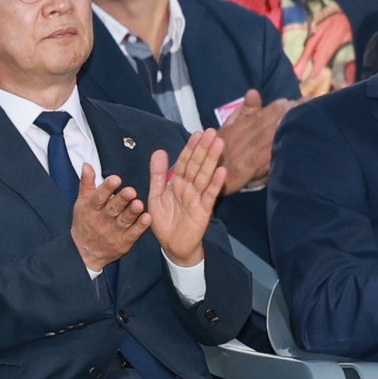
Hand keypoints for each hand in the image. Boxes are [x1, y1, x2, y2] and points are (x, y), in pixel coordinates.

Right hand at [70, 167, 148, 271]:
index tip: (115, 179)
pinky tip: (147, 219)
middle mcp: (102, 220)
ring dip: (132, 213)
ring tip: (139, 204)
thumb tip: (87, 165)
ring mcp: (113, 232)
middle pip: (112, 209)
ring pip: (124, 221)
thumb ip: (87, 183)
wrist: (84, 253)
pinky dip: (140, 227)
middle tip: (131, 191)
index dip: (107, 188)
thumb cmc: (85, 223)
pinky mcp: (123, 243)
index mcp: (91, 208)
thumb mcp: (82, 203)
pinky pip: (132, 234)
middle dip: (121, 200)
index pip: (98, 197)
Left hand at [146, 132, 225, 264]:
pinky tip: (222, 171)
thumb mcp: (156, 195)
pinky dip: (216, 183)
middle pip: (197, 165)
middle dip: (204, 148)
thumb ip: (157, 174)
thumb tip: (160, 151)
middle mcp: (189, 187)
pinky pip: (210, 195)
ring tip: (219, 144)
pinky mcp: (204, 210)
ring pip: (205, 176)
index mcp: (177, 182)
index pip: (185, 161)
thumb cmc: (165, 221)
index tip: (197, 133)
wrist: (172, 246)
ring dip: (212, 160)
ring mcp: (198, 197)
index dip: (190, 148)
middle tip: (211, 132)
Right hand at [213, 89, 290, 190]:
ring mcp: (242, 152)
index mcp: (238, 127)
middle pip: (266, 123)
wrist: (205, 174)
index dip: (279, 106)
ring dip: (282, 126)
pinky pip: (260, 157)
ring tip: (299, 117)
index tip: (296, 100)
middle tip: (306, 105)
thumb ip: (244, 112)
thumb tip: (254, 92)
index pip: (261, 113)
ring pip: (264, 137)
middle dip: (286, 112)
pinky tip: (285, 142)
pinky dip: (272, 149)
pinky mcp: (243, 168)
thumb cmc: (221, 151)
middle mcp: (240, 137)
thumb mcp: (229, 128)